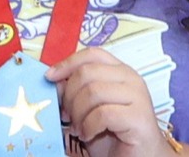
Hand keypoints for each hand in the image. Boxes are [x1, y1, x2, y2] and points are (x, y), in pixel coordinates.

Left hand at [48, 48, 174, 156]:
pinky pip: (103, 114)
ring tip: (79, 129)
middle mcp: (131, 79)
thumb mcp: (88, 109)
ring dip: (78, 114)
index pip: (92, 54)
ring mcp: (138, 96)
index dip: (68, 63)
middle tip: (67, 116)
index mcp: (120, 72)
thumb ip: (74, 92)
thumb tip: (55, 80)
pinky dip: (89, 126)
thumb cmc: (113, 134)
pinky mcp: (139, 117)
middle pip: (87, 72)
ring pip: (93, 92)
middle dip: (70, 96)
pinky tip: (88, 135)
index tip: (49, 77)